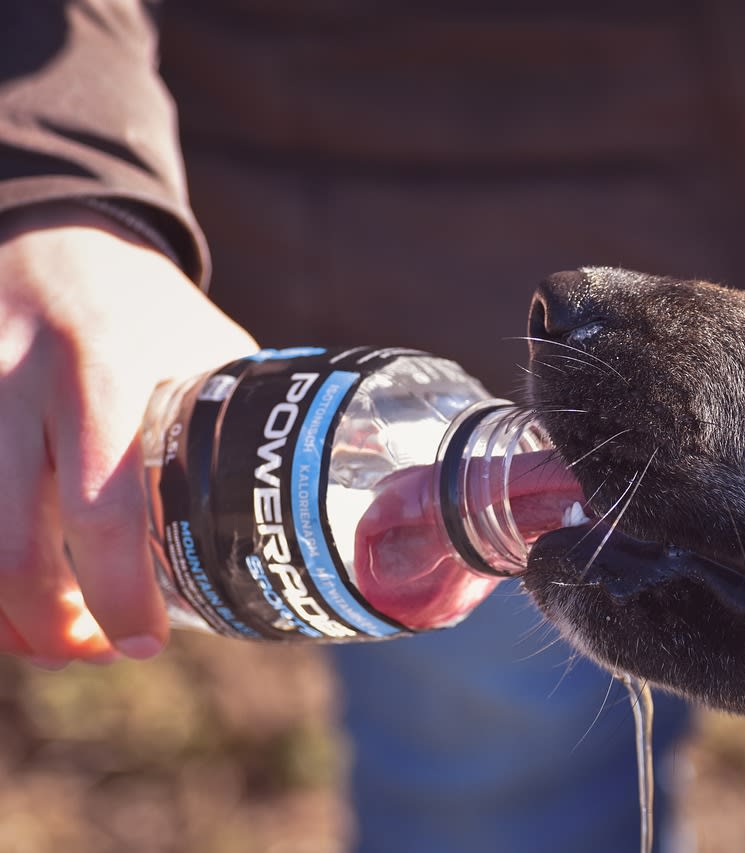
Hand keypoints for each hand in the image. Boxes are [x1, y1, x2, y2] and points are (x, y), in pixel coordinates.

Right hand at [0, 203, 257, 666]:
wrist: (51, 232)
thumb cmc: (145, 305)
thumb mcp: (203, 347)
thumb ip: (235, 422)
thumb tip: (297, 510)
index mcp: (105, 370)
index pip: (103, 508)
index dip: (118, 592)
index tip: (145, 643)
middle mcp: (19, 383)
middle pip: (10, 544)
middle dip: (47, 625)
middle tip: (93, 654)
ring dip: (2, 612)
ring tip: (49, 638)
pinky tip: (9, 594)